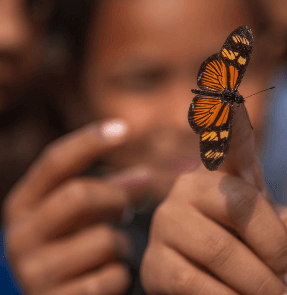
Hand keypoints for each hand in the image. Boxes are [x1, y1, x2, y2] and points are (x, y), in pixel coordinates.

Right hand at [3, 120, 151, 294]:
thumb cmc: (72, 247)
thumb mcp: (81, 215)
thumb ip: (110, 191)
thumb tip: (147, 176)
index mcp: (22, 206)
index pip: (54, 161)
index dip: (90, 141)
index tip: (123, 128)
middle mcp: (19, 238)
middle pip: (79, 194)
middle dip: (115, 197)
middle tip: (126, 209)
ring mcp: (34, 274)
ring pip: (104, 239)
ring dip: (122, 244)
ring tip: (114, 252)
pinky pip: (111, 276)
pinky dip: (121, 275)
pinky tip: (109, 279)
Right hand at [140, 105, 286, 294]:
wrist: (210, 284)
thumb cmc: (250, 248)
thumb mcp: (281, 235)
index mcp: (224, 173)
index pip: (229, 139)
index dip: (229, 116)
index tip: (229, 89)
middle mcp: (190, 187)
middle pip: (241, 206)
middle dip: (277, 250)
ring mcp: (167, 222)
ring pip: (220, 250)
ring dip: (260, 283)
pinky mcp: (153, 263)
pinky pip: (194, 285)